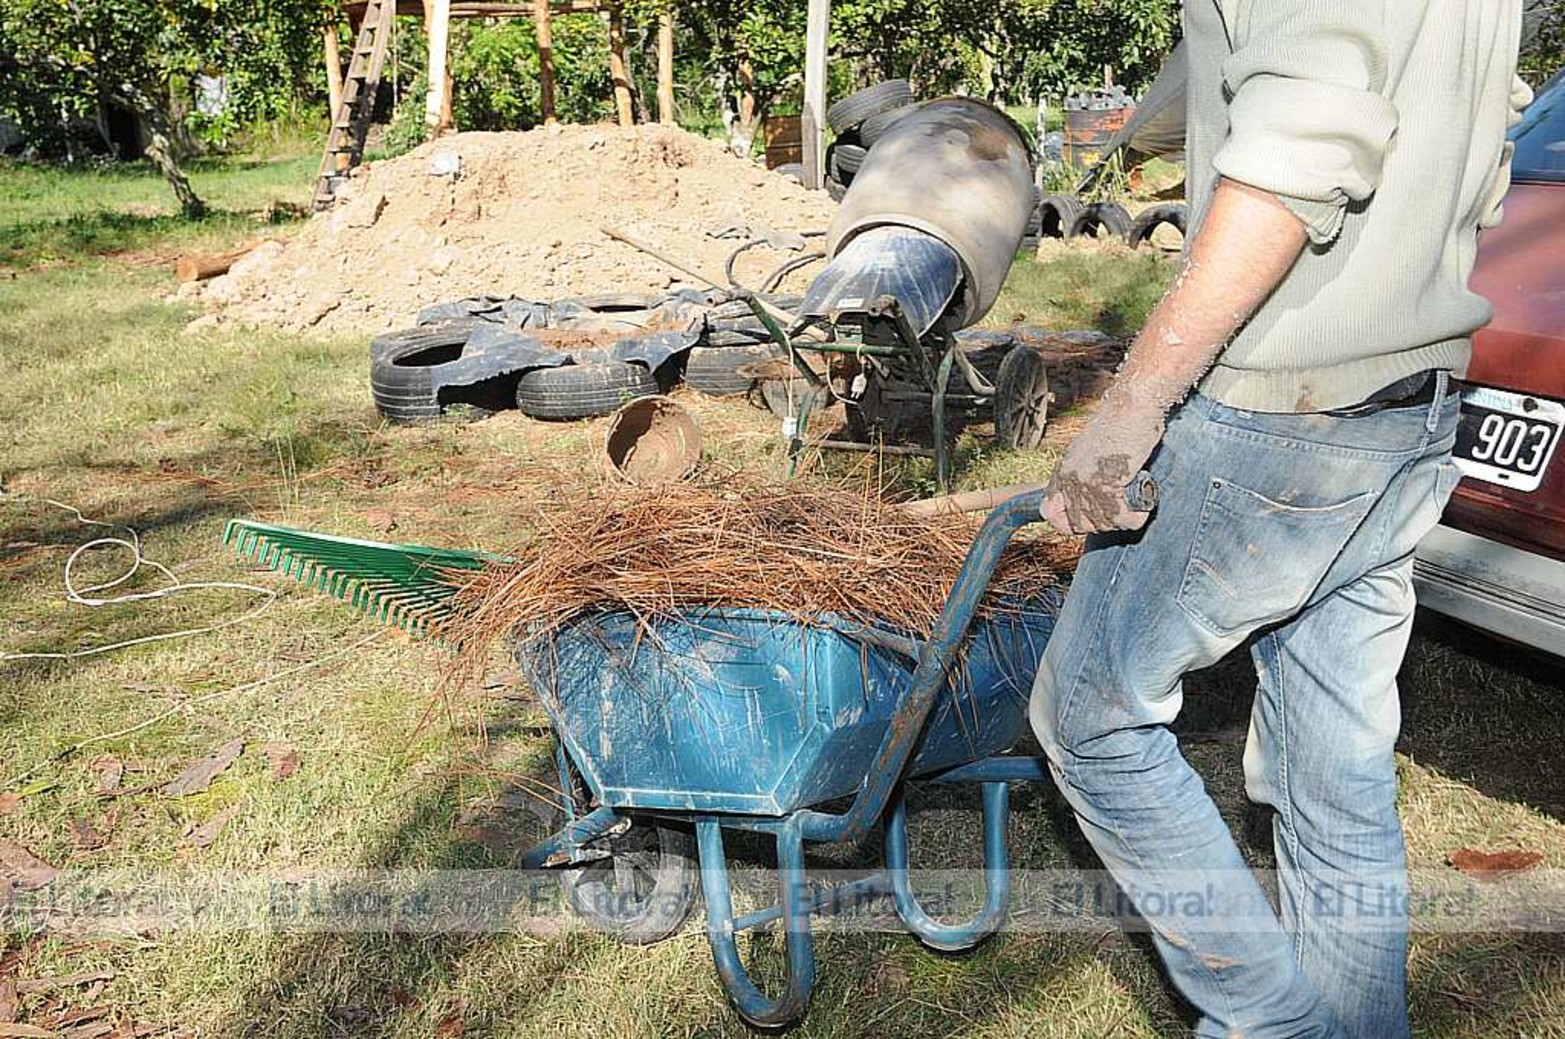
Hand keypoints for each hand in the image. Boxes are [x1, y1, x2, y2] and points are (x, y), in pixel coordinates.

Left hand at [1042, 401, 1164, 534]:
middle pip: (1079, 524)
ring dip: (1123, 517)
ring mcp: (1086, 484)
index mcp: (1063, 470)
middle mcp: (1070, 479)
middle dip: (1103, 521)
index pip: (1049, 513)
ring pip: (1103, 523)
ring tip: (1134, 495)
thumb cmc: (1120, 424)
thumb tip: (1084, 506)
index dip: (1067, 523)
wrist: (1132, 405)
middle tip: (1122, 505)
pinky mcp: (1107, 485)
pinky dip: (1136, 515)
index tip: (1088, 521)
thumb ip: (1081, 475)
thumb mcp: (1088, 451)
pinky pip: (1123, 518)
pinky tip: (1143, 500)